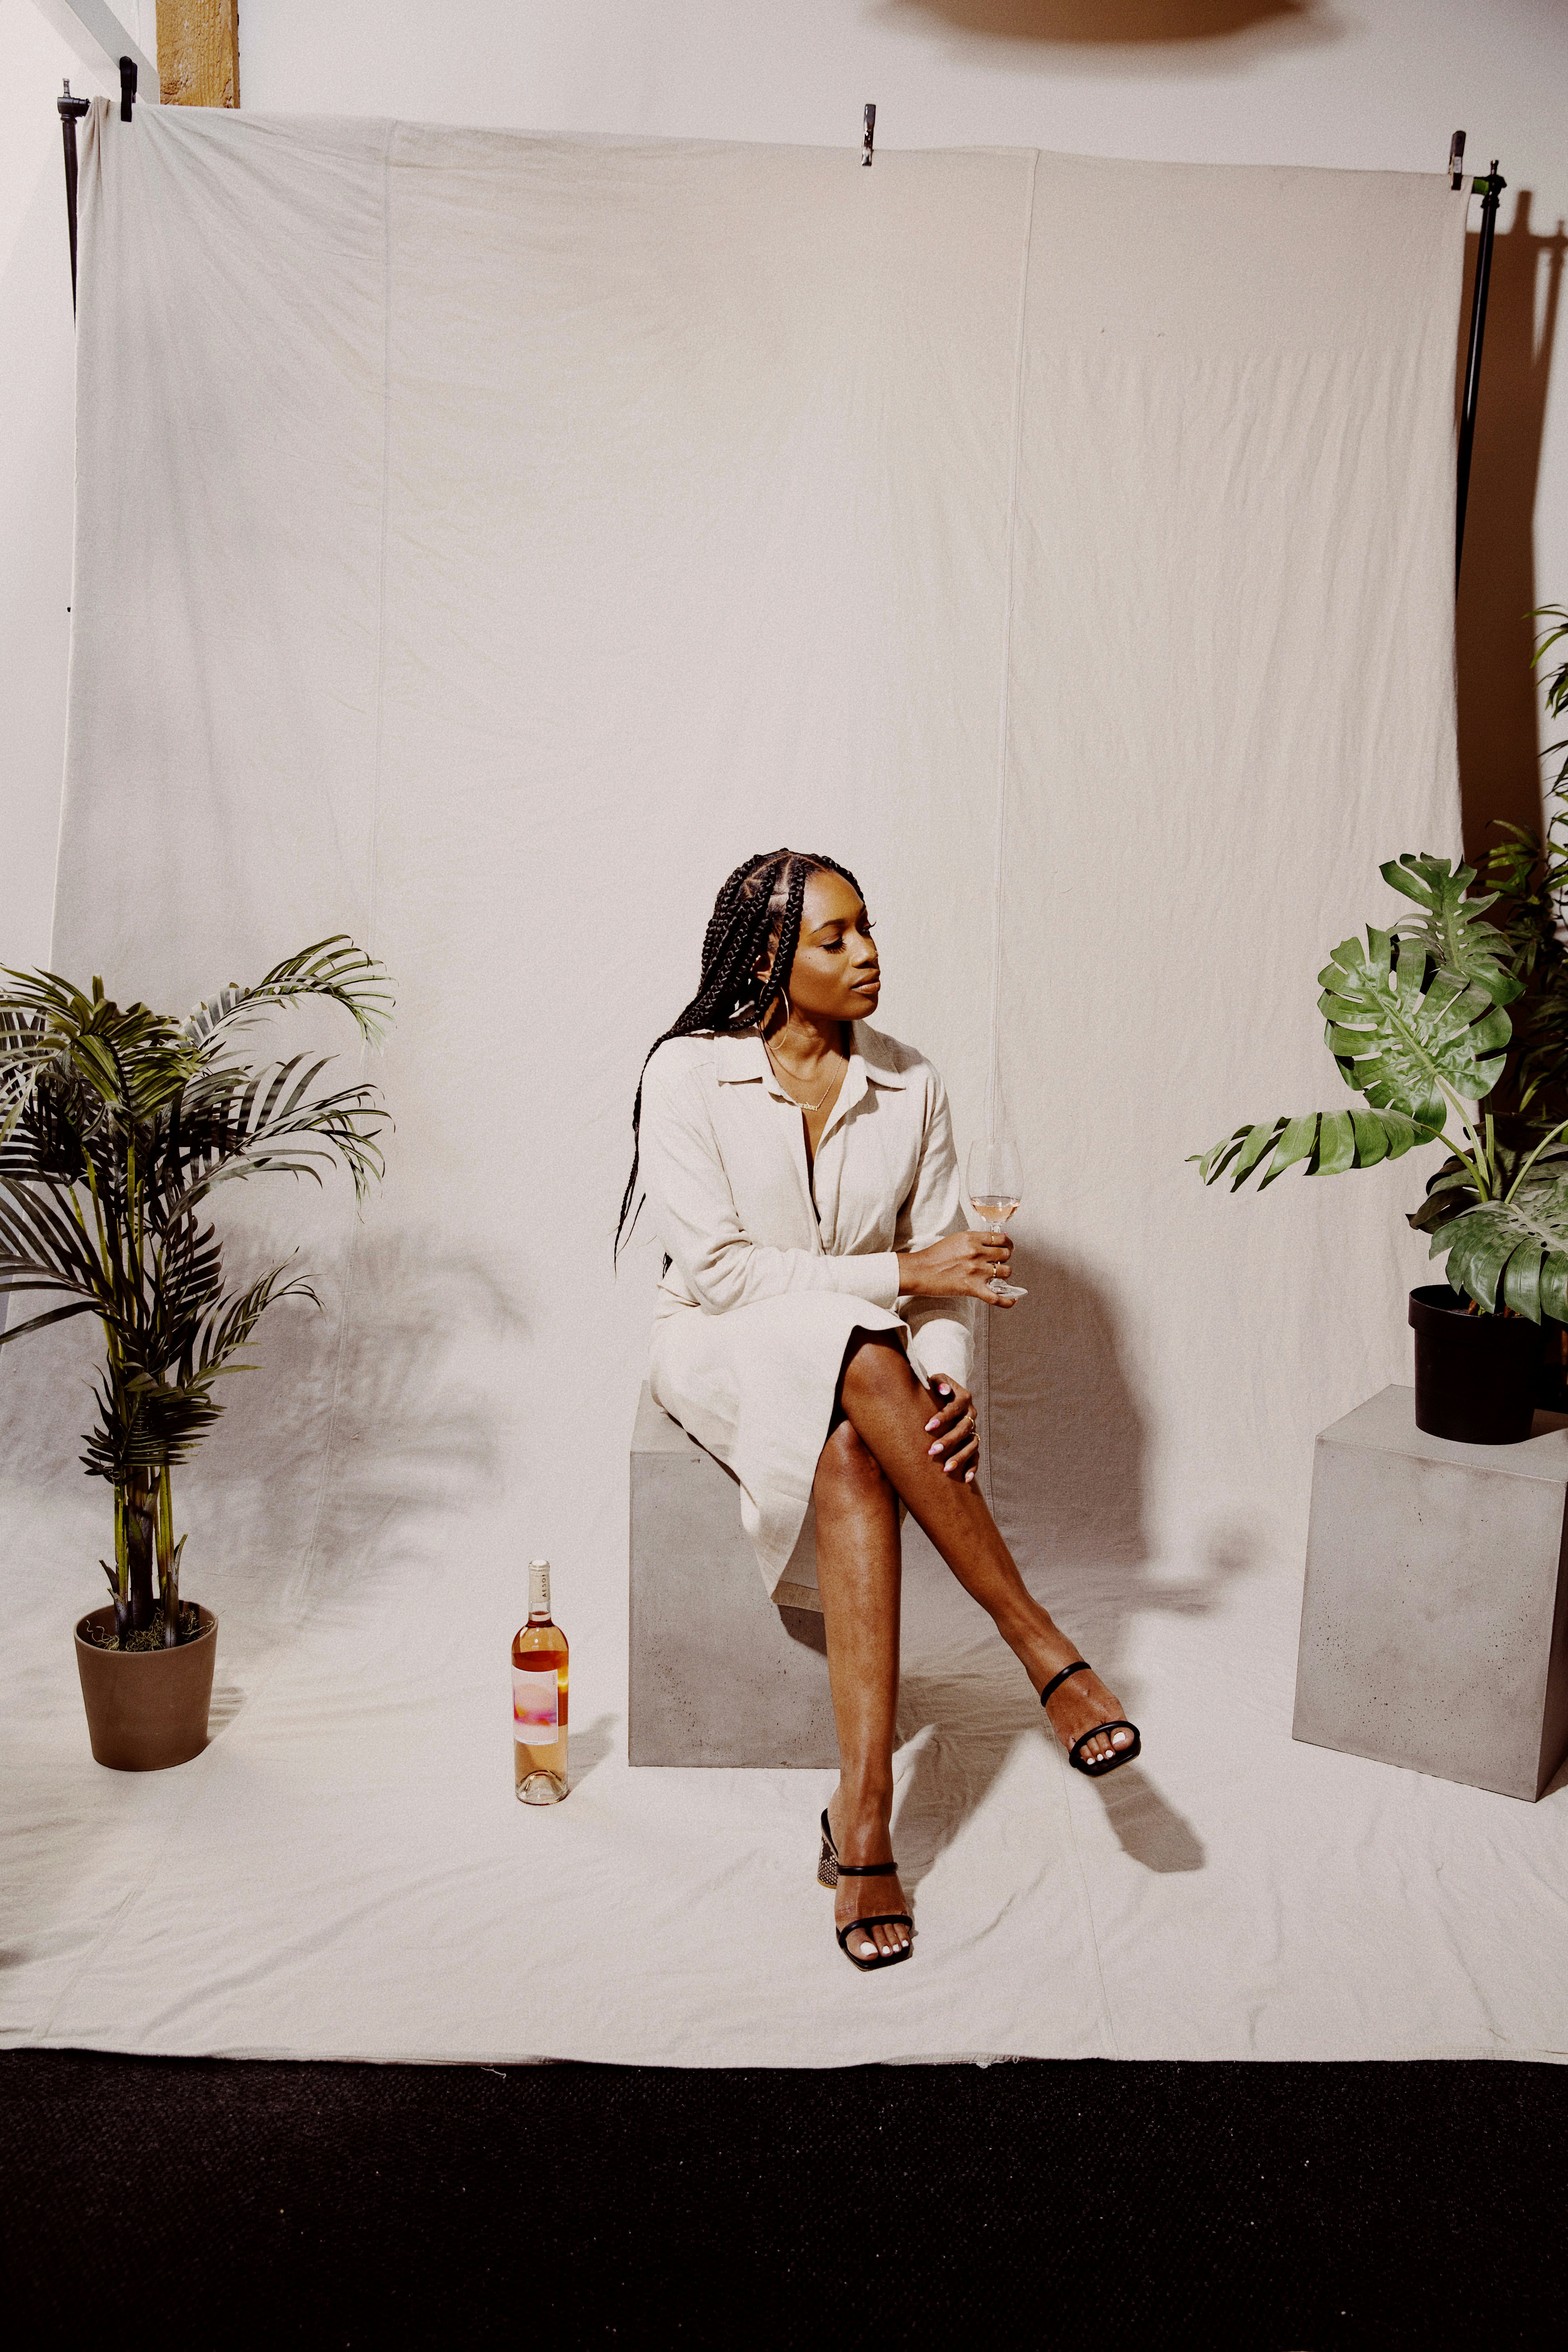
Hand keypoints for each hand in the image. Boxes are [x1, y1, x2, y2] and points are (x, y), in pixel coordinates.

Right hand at [897, 1228, 1015, 1304]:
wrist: (920, 1271)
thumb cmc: (934, 1256)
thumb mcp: (956, 1239)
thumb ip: (975, 1240)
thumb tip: (992, 1243)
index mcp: (972, 1239)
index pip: (1001, 1238)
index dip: (1008, 1243)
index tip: (1007, 1247)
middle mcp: (977, 1253)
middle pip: (1006, 1254)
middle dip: (1005, 1258)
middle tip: (999, 1262)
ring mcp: (977, 1271)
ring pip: (1006, 1272)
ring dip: (1004, 1274)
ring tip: (997, 1276)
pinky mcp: (973, 1289)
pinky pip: (998, 1297)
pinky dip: (1008, 1300)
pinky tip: (1013, 1299)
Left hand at [923, 1377, 979, 1481]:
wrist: (940, 1396)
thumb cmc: (932, 1389)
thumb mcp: (934, 1381)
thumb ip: (937, 1383)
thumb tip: (942, 1390)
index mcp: (963, 1397)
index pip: (955, 1407)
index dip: (943, 1417)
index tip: (927, 1427)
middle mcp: (970, 1414)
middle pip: (963, 1429)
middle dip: (948, 1441)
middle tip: (932, 1451)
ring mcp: (973, 1429)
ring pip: (971, 1445)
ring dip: (959, 1457)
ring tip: (945, 1469)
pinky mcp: (972, 1442)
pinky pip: (976, 1456)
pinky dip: (972, 1468)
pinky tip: (965, 1479)